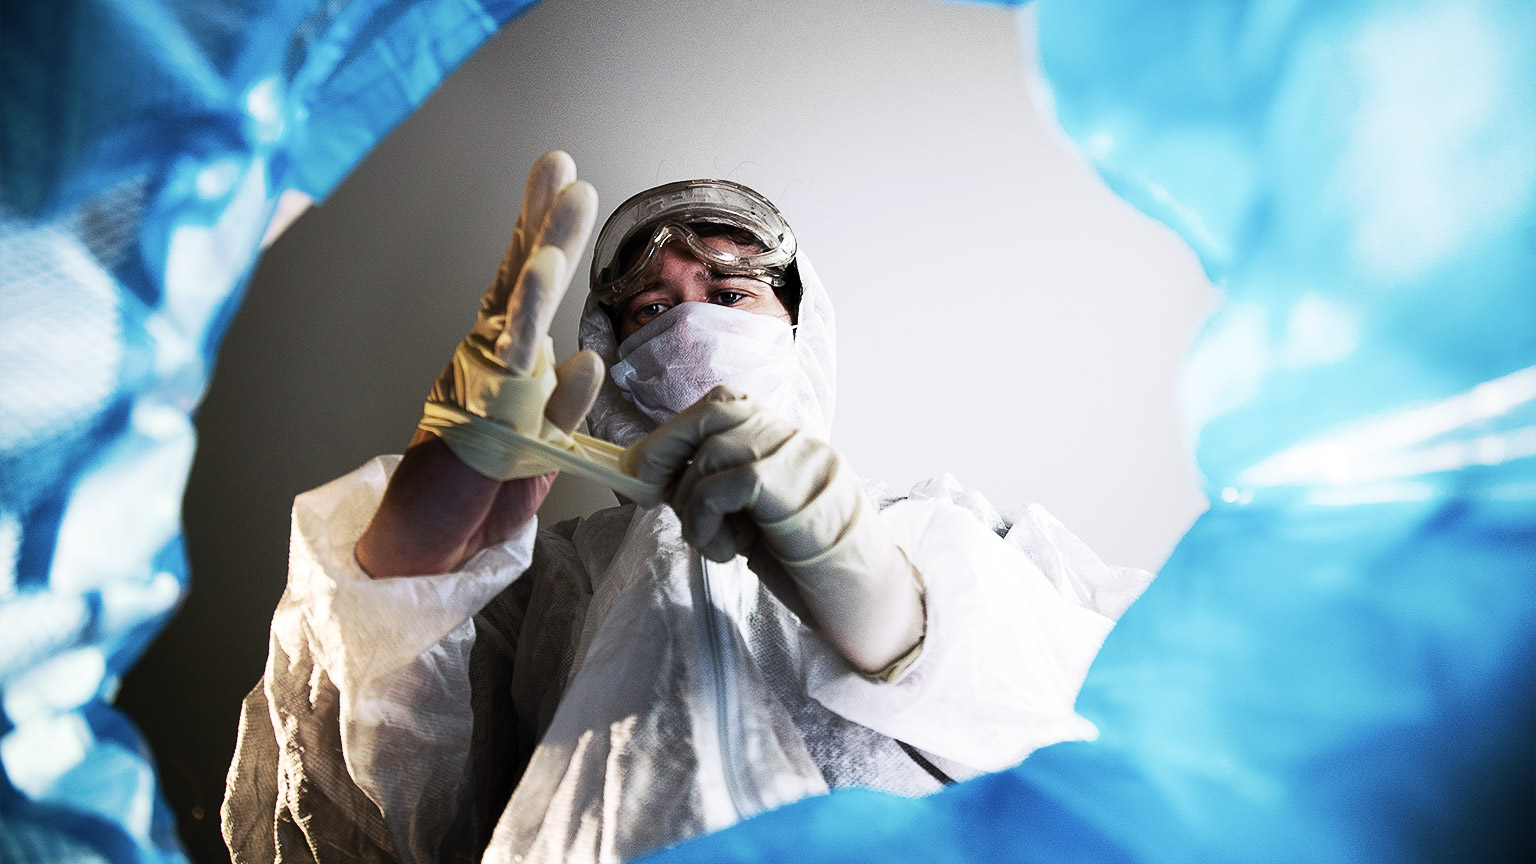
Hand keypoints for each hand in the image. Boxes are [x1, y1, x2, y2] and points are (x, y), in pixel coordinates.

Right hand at [357, 152, 600, 576]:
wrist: (433, 537)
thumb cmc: (486, 482)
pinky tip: (582, 364)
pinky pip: (528, 414)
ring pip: (516, 335)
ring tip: (561, 245)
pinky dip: (560, 396)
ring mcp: (483, 398)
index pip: (524, 276)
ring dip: (540, 288)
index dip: (538, 222)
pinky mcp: (483, 441)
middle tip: (563, 178)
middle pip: (519, 286)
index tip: (556, 171)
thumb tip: (588, 361)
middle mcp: (488, 363)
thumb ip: (565, 397)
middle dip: (543, 230)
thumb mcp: (543, 432)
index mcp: (503, 351)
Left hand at [624, 387, 925, 676]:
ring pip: (713, 452)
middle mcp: (797, 440)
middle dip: (666, 445)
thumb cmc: (811, 571)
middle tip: (650, 486)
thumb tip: (654, 477)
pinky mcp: (794, 489)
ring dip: (691, 504)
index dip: (677, 430)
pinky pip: (723, 485)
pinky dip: (705, 519)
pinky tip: (726, 551)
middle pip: (715, 409)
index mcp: (789, 443)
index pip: (725, 404)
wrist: (870, 606)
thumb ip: (719, 493)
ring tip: (713, 543)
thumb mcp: (756, 523)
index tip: (648, 468)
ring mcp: (800, 460)